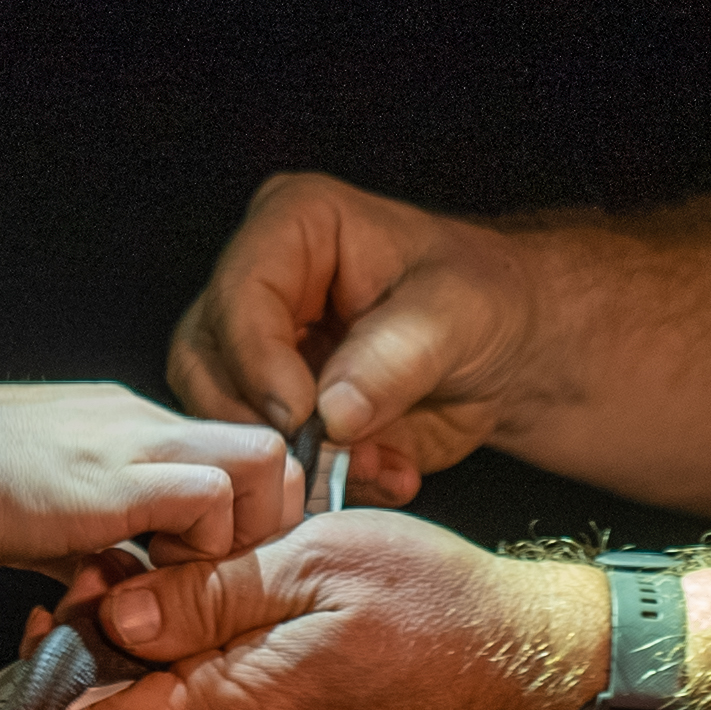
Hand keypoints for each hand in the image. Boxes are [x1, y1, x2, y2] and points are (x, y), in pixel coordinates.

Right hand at [0, 381, 295, 574]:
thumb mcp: (43, 518)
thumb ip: (95, 544)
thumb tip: (124, 586)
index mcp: (123, 422)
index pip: (228, 456)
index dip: (239, 518)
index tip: (211, 569)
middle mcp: (140, 419)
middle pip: (265, 453)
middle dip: (261, 525)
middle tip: (217, 579)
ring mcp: (135, 440)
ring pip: (260, 462)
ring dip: (239, 536)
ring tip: (185, 583)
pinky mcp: (119, 476)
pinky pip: (211, 501)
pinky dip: (200, 552)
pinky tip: (152, 584)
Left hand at [56, 511, 604, 709]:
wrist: (515, 657)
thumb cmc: (427, 598)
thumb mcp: (313, 562)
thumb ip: (209, 592)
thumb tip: (117, 616)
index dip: (64, 658)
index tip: (70, 587)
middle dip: (90, 663)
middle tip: (102, 577)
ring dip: (137, 671)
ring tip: (149, 585)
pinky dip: (183, 683)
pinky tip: (201, 620)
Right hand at [165, 172, 542, 504]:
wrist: (507, 348)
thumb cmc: (484, 298)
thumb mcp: (458, 314)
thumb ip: (395, 358)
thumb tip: (331, 413)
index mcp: (293, 226)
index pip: (239, 294)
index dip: (258, 361)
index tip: (302, 416)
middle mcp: (258, 283)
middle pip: (203, 360)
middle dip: (261, 424)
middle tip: (322, 459)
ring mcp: (258, 349)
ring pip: (216, 419)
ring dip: (291, 463)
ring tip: (374, 463)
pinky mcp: (273, 408)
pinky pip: (261, 459)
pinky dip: (319, 483)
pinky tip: (385, 473)